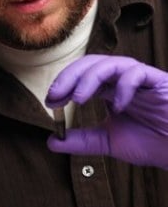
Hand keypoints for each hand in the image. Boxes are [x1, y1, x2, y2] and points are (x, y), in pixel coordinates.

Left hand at [45, 54, 167, 168]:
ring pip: (111, 64)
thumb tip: (51, 141)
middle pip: (92, 64)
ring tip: (78, 98)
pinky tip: (117, 106)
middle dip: (70, 76)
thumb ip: (82, 140)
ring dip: (90, 78)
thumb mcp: (108, 142)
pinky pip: (138, 73)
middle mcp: (122, 80)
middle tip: (55, 95)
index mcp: (110, 90)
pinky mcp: (158, 81)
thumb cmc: (152, 142)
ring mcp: (140, 79)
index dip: (64, 85)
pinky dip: (124, 87)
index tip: (50, 101)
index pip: (82, 77)